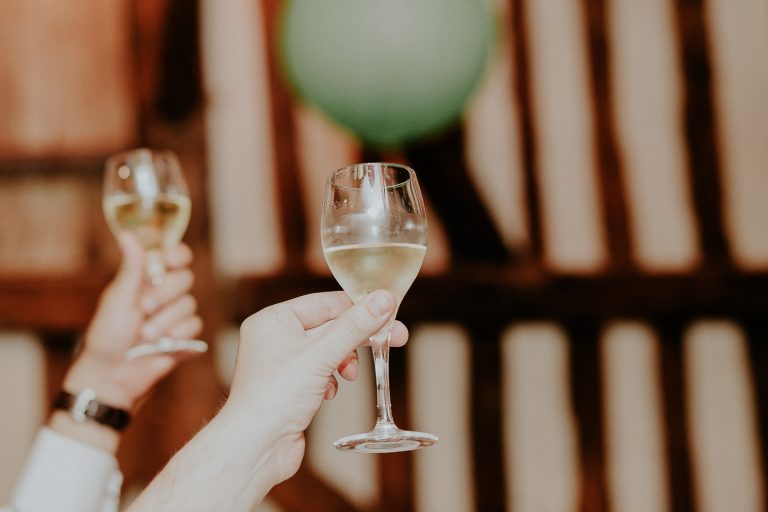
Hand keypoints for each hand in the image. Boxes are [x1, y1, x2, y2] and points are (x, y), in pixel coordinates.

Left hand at [63, 233, 203, 410]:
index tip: (170, 260)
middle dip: (165, 294)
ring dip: (166, 320)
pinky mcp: (185, 336)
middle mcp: (165, 294)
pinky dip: (179, 334)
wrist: (112, 375)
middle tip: (144, 308)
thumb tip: (127, 234)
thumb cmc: (107, 335)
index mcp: (148, 279)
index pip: (175, 256)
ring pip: (189, 304)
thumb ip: (131, 267)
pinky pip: (195, 326)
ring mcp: (176, 315)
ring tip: (145, 336)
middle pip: (185, 278)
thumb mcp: (118, 297)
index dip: (178, 255)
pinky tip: (163, 344)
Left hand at [224, 290, 405, 483]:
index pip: (325, 303)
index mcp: (273, 320)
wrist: (255, 449)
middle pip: (329, 326)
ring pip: (328, 350)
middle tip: (393, 337)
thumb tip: (383, 300)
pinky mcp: (291, 387)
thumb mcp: (321, 355)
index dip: (358, 307)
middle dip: (358, 337)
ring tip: (349, 374)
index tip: (389, 310)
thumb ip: (354, 326)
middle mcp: (275, 338)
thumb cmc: (273, 398)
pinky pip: (322, 371)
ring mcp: (283, 364)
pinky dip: (332, 379)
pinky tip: (330, 391)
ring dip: (345, 360)